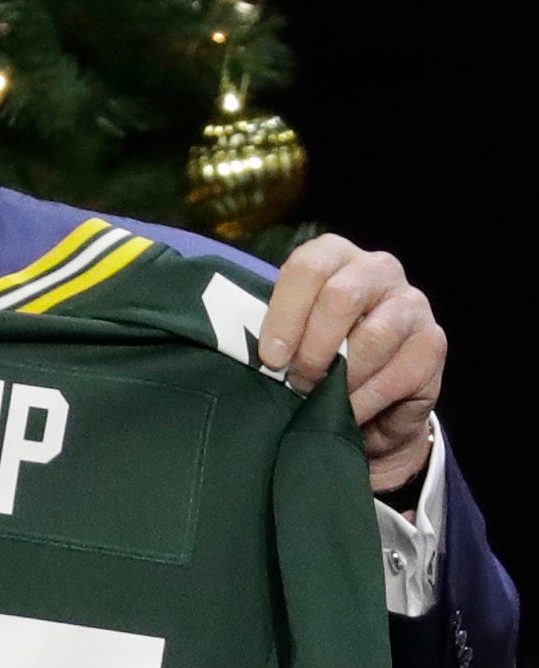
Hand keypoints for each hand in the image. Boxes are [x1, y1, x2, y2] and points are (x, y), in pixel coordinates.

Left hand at [259, 233, 445, 496]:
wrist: (366, 397)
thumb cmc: (314, 356)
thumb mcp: (287, 335)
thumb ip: (269, 328)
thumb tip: (233, 341)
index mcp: (334, 256)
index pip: (308, 266)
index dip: (284, 314)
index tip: (269, 358)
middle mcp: (378, 270)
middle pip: (342, 295)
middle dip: (313, 347)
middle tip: (297, 381)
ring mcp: (412, 304)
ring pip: (374, 336)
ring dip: (341, 376)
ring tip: (320, 399)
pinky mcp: (432, 343)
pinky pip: (399, 373)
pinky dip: (366, 399)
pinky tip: (349, 411)